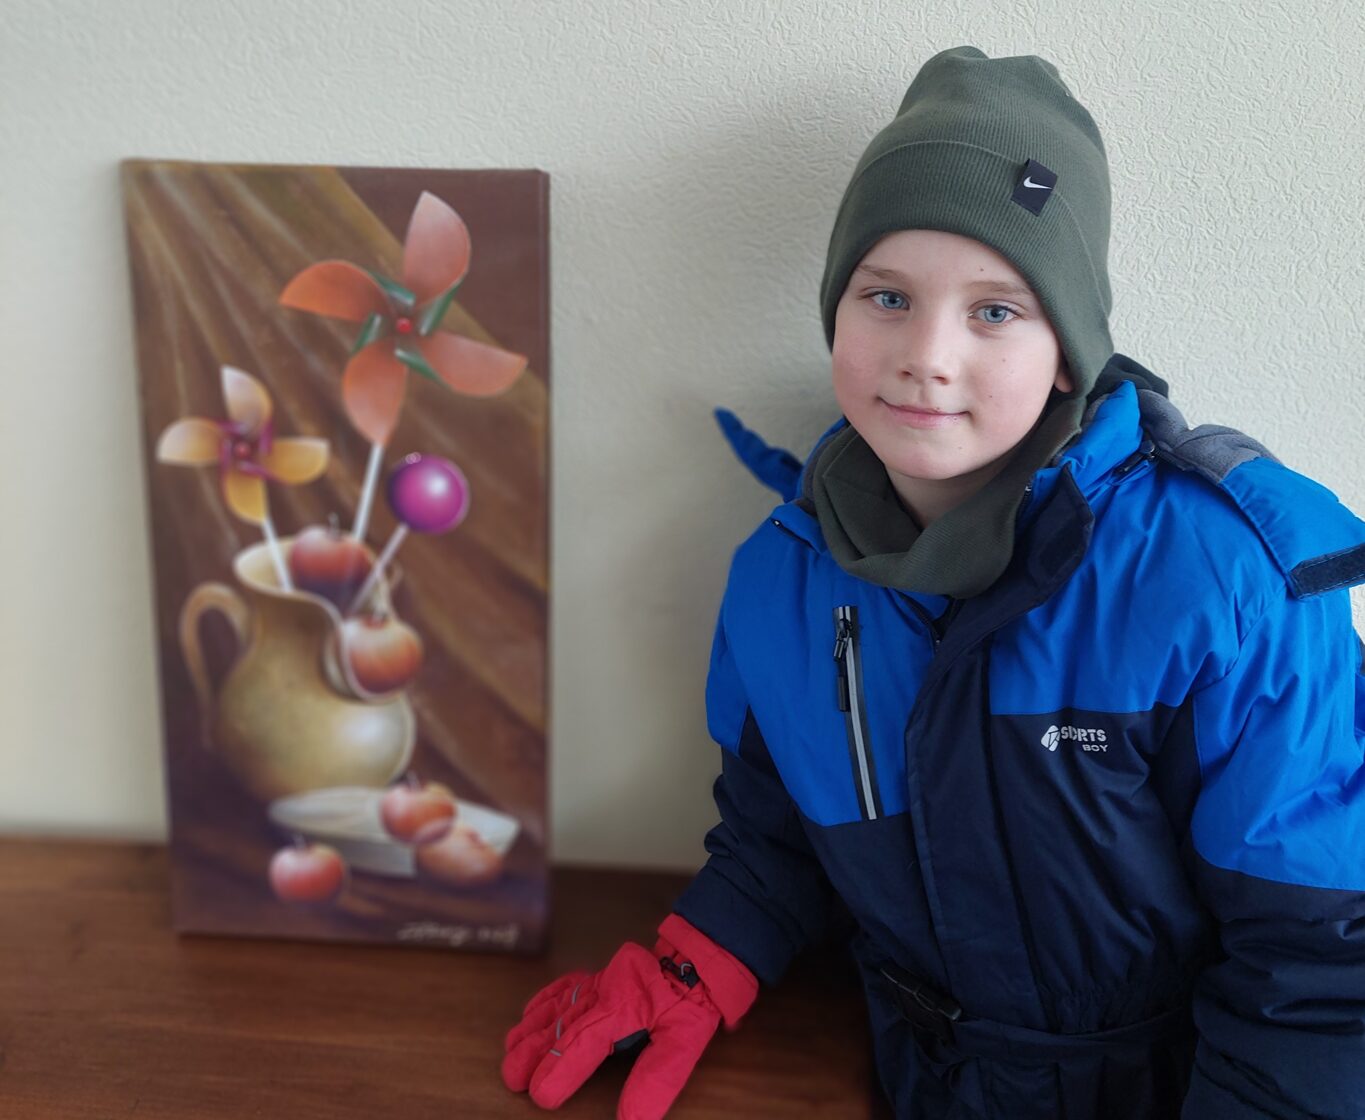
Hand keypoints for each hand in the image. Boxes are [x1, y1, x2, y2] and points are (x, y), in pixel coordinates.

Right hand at [502, 914, 757, 1118]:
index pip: (584, 1042)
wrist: (699, 961)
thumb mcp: (685, 1043)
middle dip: (533, 1052)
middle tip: (512, 1079)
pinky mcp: (601, 977)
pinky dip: (544, 1000)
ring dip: (531, 1029)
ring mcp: (599, 982)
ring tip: (509, 1051)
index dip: (560, 1068)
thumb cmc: (692, 1004)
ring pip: (557, 1006)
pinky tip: (527, 1013)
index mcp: (624, 1007)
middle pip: (560, 1025)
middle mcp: (604, 992)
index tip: (540, 1095)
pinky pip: (566, 986)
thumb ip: (656, 1079)